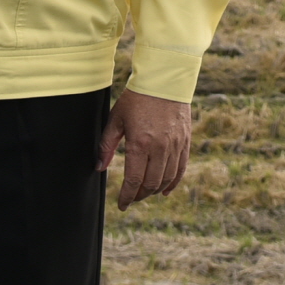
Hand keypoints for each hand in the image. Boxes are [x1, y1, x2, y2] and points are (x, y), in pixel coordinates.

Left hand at [97, 87, 189, 209]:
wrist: (164, 79)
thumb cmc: (136, 98)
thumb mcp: (116, 119)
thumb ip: (107, 145)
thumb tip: (100, 168)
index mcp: (140, 143)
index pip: (134, 181)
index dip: (127, 197)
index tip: (122, 204)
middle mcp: (160, 148)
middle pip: (151, 184)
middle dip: (139, 195)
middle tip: (132, 198)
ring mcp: (175, 145)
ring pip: (166, 179)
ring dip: (154, 190)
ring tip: (145, 193)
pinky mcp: (185, 141)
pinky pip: (181, 169)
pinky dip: (173, 182)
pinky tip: (165, 190)